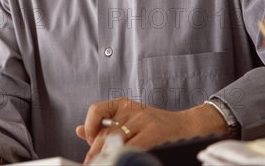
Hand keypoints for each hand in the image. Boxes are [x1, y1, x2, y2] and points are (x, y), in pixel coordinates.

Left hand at [75, 98, 227, 164]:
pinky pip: (134, 145)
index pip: (96, 110)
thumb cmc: (153, 125)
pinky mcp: (154, 132)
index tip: (89, 141)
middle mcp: (131, 109)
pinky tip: (122, 159)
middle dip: (96, 149)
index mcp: (122, 104)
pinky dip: (125, 154)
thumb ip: (103, 124)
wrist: (185, 125)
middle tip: (91, 162)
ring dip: (107, 154)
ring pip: (117, 138)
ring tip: (104, 163)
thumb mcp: (127, 119)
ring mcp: (143, 120)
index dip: (89, 127)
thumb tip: (79, 130)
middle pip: (106, 129)